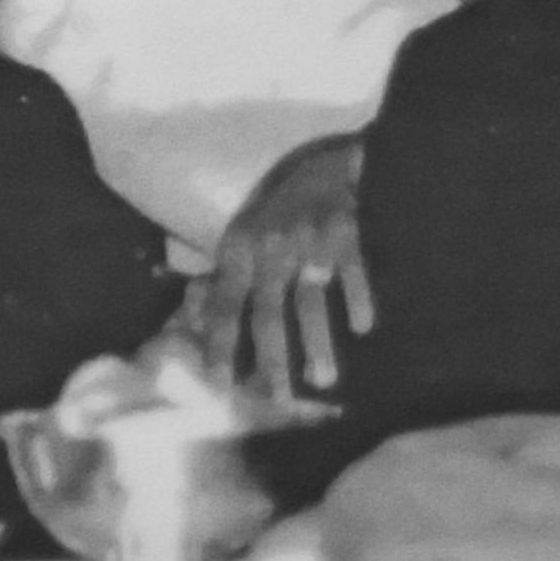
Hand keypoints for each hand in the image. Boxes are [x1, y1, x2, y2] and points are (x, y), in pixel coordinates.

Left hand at [190, 134, 374, 399]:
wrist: (326, 162)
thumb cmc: (278, 208)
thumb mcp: (242, 235)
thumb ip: (225, 277)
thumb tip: (196, 322)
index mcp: (239, 249)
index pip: (226, 305)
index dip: (222, 344)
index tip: (223, 382)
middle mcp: (269, 246)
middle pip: (269, 312)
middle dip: (273, 359)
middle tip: (279, 398)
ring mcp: (308, 238)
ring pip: (309, 300)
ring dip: (318, 343)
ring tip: (325, 380)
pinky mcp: (344, 229)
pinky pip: (352, 271)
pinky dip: (358, 300)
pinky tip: (363, 327)